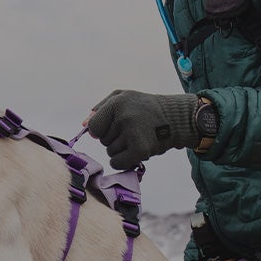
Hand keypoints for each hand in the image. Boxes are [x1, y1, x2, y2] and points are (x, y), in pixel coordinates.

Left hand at [85, 90, 204, 169]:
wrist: (176, 118)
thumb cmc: (146, 107)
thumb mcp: (123, 97)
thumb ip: (101, 109)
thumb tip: (84, 125)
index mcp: (117, 103)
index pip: (93, 127)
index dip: (101, 130)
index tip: (113, 127)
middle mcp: (123, 117)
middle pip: (102, 141)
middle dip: (114, 138)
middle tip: (132, 130)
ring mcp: (132, 134)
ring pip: (110, 152)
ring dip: (121, 150)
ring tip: (137, 138)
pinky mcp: (140, 150)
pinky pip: (117, 162)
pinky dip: (123, 161)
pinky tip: (135, 152)